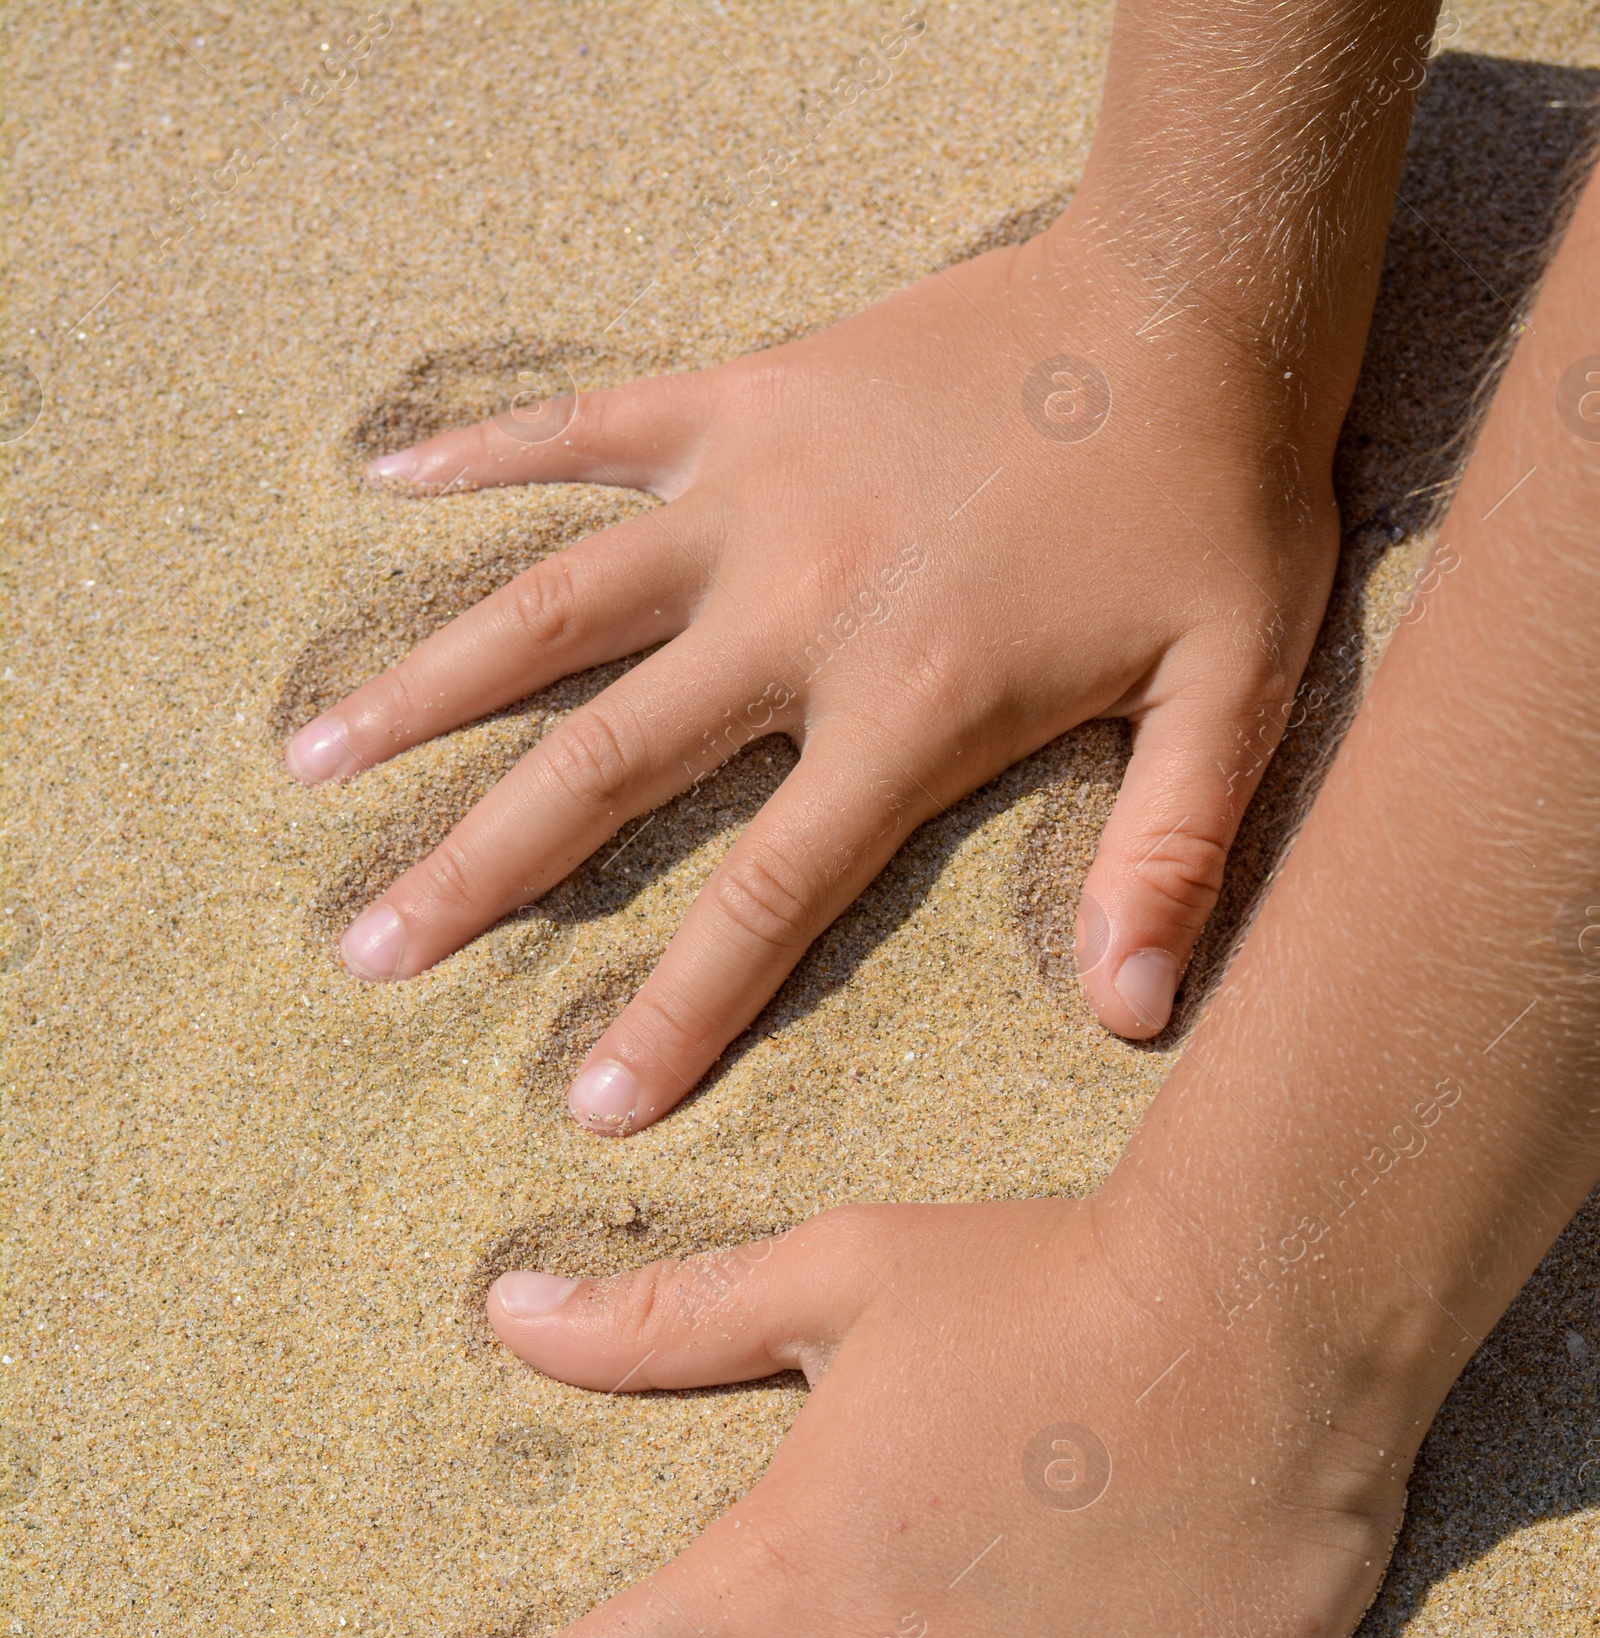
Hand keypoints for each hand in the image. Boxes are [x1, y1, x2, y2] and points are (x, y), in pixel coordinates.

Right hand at [285, 223, 1339, 1123]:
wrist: (1192, 285)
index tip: (589, 1102)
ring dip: (429, 686)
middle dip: (480, 869)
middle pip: (606, 765)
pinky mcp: (743, 395)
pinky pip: (587, 425)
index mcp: (910, 703)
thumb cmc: (1216, 499)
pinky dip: (488, 452)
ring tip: (312, 759)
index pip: (768, 892)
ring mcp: (753, 493)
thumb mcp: (1231, 690)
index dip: (678, 1008)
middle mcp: (798, 608)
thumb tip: (1131, 1020)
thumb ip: (1170, 853)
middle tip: (369, 951)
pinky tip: (386, 482)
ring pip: (553, 605)